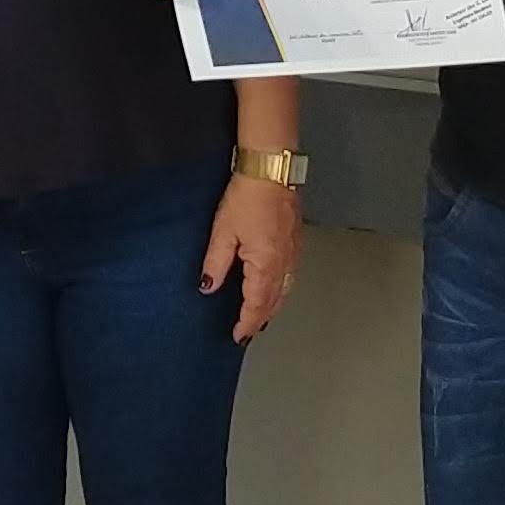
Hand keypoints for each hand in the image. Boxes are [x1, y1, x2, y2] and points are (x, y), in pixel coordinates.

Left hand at [201, 173, 303, 340]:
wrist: (271, 169)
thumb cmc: (247, 196)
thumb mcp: (223, 231)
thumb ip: (215, 263)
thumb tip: (208, 286)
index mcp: (265, 264)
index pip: (256, 305)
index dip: (247, 323)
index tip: (238, 335)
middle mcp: (284, 263)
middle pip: (274, 301)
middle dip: (261, 318)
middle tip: (248, 331)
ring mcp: (293, 252)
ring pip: (285, 290)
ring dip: (273, 306)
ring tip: (260, 316)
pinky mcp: (296, 241)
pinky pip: (291, 275)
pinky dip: (282, 289)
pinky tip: (274, 287)